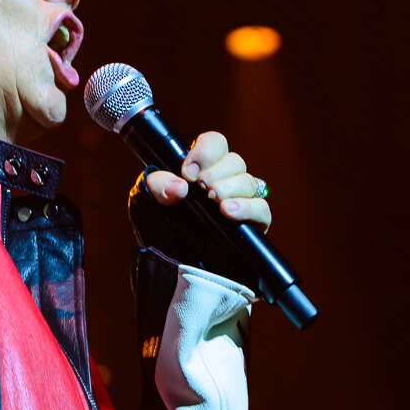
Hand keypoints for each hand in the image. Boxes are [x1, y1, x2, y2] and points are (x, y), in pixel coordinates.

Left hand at [145, 130, 271, 231]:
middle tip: (201, 187)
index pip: (215, 143)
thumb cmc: (160, 228)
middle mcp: (224, 181)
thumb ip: (157, 186)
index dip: (205, 151)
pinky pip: (261, 209)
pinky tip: (229, 211)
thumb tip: (179, 186)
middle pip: (235, 161)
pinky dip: (247, 207)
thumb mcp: (147, 202)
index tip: (188, 172)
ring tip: (214, 200)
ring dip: (230, 188)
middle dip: (216, 172)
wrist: (170, 265)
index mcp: (202, 168)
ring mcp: (240, 202)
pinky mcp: (252, 225)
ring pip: (249, 182)